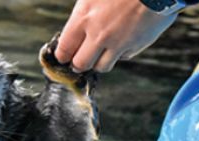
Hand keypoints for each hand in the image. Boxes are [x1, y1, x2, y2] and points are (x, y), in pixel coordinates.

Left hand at [56, 0, 176, 72]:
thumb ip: (82, 15)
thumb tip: (73, 34)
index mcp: (83, 17)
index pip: (64, 49)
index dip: (62, 56)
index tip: (64, 57)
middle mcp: (99, 34)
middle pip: (80, 64)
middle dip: (78, 64)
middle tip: (80, 59)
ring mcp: (118, 42)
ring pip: (101, 66)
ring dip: (99, 62)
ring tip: (101, 51)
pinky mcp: (135, 46)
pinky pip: (122, 58)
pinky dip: (120, 53)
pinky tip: (123, 40)